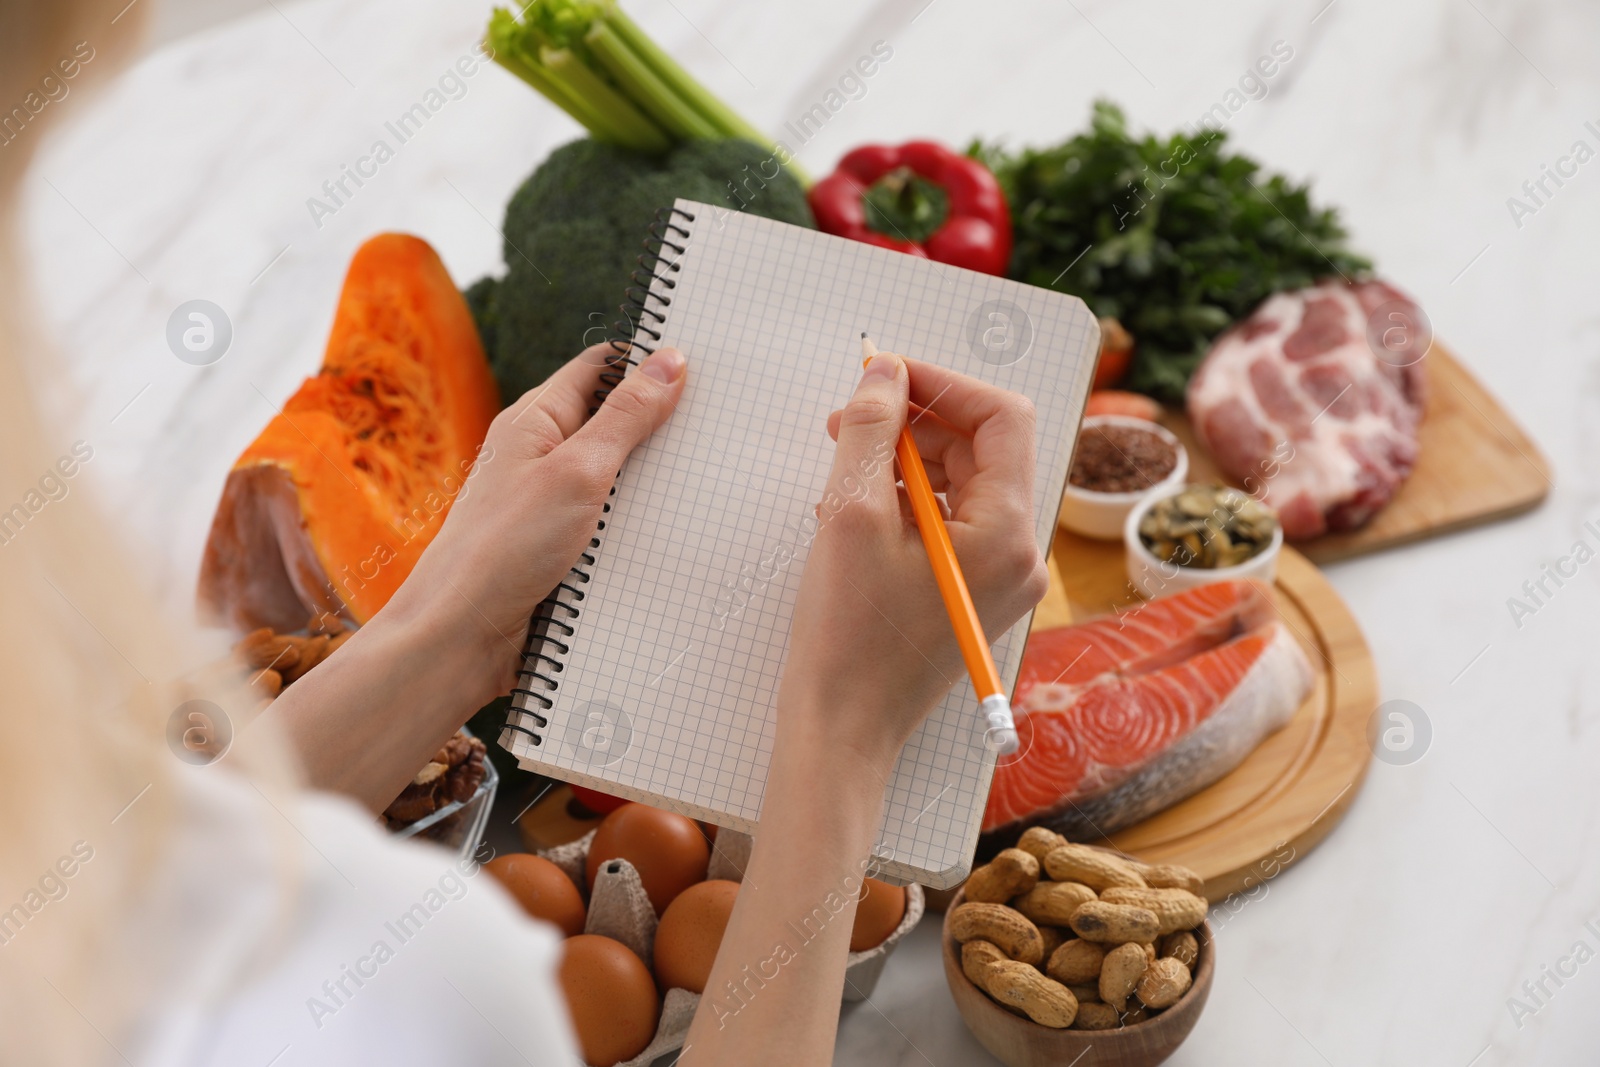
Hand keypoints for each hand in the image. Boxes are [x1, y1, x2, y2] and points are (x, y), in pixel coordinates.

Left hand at [385, 343, 687, 704]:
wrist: (462, 637)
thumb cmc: (504, 547)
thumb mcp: (578, 470)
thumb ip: (626, 417)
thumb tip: (669, 360)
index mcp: (536, 420)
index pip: (601, 366)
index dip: (648, 359)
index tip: (705, 360)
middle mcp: (541, 456)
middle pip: (614, 421)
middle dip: (664, 422)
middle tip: (724, 421)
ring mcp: (551, 504)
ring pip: (619, 478)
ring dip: (657, 481)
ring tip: (715, 474)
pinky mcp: (561, 549)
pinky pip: (613, 524)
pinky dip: (643, 524)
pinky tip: (681, 531)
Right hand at [777, 352, 1048, 774]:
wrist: (842, 731)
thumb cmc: (848, 637)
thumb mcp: (851, 514)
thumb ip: (874, 430)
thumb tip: (886, 372)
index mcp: (1009, 531)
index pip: (1002, 417)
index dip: (944, 382)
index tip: (886, 373)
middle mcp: (1020, 553)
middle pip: (983, 448)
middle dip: (919, 420)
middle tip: (852, 415)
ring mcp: (998, 577)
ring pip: (963, 482)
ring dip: (907, 458)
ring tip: (844, 461)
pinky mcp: (970, 593)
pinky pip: (949, 521)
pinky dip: (906, 499)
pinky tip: (854, 507)